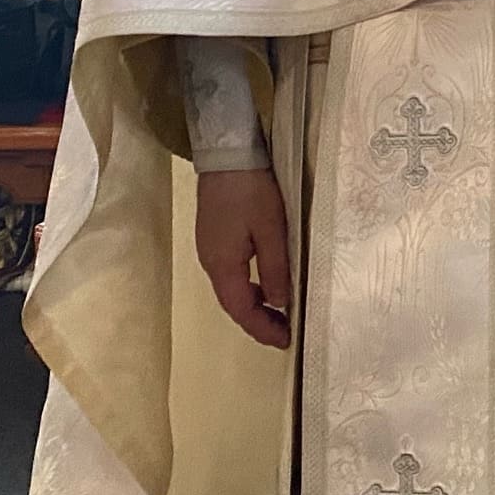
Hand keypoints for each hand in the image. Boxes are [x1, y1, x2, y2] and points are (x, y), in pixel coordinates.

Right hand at [196, 166, 292, 347]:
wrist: (225, 154)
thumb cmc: (251, 191)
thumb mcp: (272, 229)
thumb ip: (275, 268)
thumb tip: (279, 304)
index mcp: (222, 265)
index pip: (241, 310)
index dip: (262, 329)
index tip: (286, 341)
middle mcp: (210, 262)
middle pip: (233, 303)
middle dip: (258, 322)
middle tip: (285, 332)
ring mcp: (209, 249)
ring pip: (231, 289)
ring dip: (254, 305)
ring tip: (280, 313)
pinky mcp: (214, 237)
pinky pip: (231, 273)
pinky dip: (248, 287)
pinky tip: (266, 283)